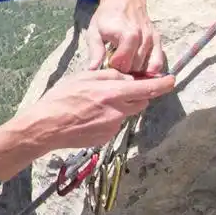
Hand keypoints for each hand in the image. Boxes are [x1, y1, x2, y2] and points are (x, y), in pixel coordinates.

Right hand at [28, 68, 174, 150]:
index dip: (163, 84)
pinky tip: (87, 118)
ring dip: (118, 108)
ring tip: (93, 106)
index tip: (171, 80)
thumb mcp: (81, 77)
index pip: (147, 88)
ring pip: (125, 114)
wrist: (44, 127)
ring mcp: (111, 127)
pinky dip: (106, 120)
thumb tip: (125, 78)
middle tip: (116, 91)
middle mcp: (116, 112)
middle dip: (135, 95)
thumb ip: (108, 76)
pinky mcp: (105, 138)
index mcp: (111, 93)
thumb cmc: (58, 100)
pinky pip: (113, 125)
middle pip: (140, 102)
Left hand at [87, 0, 165, 73]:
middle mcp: (144, 38)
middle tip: (114, 63)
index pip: (123, 64)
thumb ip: (95, 52)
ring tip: (124, 62)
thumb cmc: (106, 16)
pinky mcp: (158, 40)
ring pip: (146, 67)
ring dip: (135, 69)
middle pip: (134, 67)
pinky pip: (158, 62)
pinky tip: (138, 68)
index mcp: (128, 36)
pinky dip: (150, 69)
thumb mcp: (94, 32)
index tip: (106, 62)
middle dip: (123, 69)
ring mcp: (153, 40)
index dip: (113, 67)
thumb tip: (92, 70)